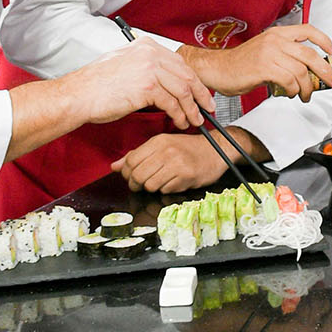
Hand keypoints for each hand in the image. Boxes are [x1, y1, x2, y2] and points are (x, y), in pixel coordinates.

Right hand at [63, 39, 213, 129]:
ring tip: (194, 120)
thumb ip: (146, 67)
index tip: (201, 92)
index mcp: (146, 46)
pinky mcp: (147, 87)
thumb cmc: (97, 85)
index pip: (179, 63)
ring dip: (192, 108)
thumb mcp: (124, 65)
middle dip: (200, 94)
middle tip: (207, 107)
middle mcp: (150, 53)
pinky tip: (180, 121)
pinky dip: (179, 114)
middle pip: (186, 74)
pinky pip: (172, 103)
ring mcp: (149, 69)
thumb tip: (166, 80)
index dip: (194, 80)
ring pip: (182, 90)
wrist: (79, 95)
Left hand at [110, 126, 264, 192]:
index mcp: (158, 141)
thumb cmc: (189, 148)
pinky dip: (166, 189)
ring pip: (150, 185)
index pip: (131, 161)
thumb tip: (115, 166)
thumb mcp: (162, 145)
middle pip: (137, 175)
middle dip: (136, 184)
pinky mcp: (186, 176)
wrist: (216, 150)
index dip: (126, 172)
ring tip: (160, 182)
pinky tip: (173, 182)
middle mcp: (166, 151)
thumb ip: (138, 155)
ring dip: (152, 188)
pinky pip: (166, 190)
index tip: (130, 176)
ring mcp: (176, 164)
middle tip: (141, 184)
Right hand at [180, 24, 331, 100]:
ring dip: (307, 87)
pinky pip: (288, 80)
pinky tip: (292, 94)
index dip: (325, 41)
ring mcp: (269, 53)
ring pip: (301, 71)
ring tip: (305, 95)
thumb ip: (286, 56)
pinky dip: (294, 90)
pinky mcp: (263, 68)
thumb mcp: (266, 52)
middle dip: (326, 71)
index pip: (308, 30)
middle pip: (310, 54)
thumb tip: (308, 71)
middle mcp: (275, 40)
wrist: (217, 69)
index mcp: (277, 34)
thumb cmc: (240, 64)